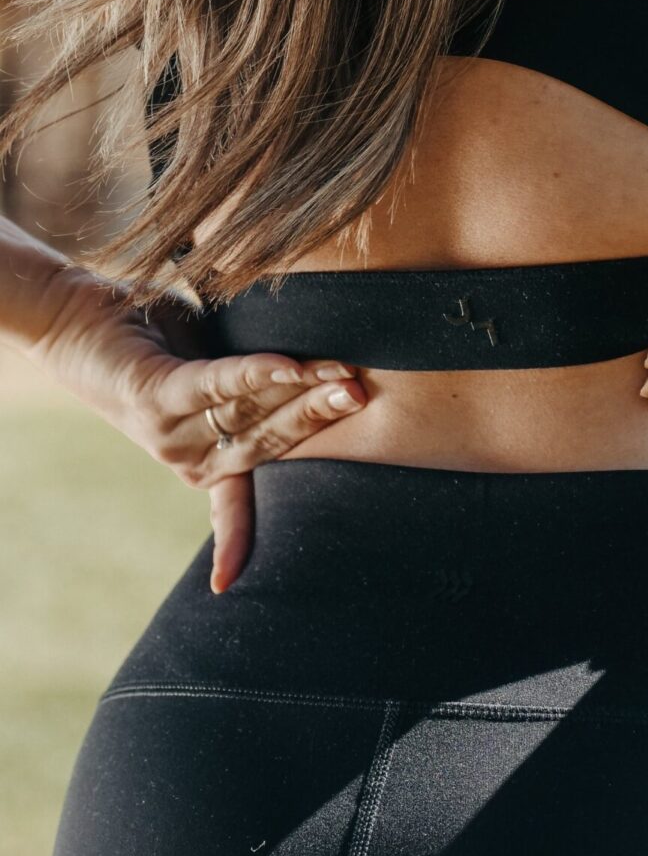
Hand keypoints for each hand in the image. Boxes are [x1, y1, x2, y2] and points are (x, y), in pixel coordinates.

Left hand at [26, 264, 366, 592]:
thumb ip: (256, 378)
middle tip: (367, 394)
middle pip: (270, 440)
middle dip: (322, 417)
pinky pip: (214, 384)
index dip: (275, 500)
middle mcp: (187, 455)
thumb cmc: (152, 339)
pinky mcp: (155, 394)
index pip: (253, 486)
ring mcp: (169, 430)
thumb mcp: (211, 364)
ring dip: (301, 391)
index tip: (292, 535)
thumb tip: (325, 367)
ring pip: (250, 412)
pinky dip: (254, 374)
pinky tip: (288, 365)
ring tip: (344, 375)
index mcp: (203, 460)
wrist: (73, 319)